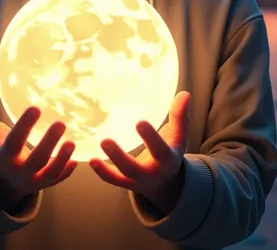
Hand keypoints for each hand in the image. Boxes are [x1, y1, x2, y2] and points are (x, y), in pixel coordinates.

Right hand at [0, 95, 76, 199]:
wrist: (6, 181)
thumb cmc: (1, 150)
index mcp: (4, 158)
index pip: (14, 142)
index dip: (24, 126)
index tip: (36, 107)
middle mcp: (19, 172)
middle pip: (36, 160)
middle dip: (48, 143)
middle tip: (61, 123)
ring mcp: (34, 181)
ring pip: (50, 173)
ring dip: (62, 159)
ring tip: (72, 142)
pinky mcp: (46, 184)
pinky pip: (58, 180)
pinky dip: (67, 171)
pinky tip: (77, 159)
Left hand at [89, 91, 189, 210]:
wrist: (166, 181)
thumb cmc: (170, 149)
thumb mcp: (178, 135)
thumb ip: (180, 116)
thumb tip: (185, 93)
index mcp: (167, 160)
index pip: (160, 150)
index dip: (150, 138)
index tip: (139, 122)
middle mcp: (152, 174)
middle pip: (134, 168)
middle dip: (119, 157)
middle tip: (105, 140)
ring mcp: (137, 180)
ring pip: (121, 174)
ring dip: (107, 163)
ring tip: (99, 144)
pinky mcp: (125, 183)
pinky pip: (113, 179)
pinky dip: (102, 172)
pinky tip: (91, 159)